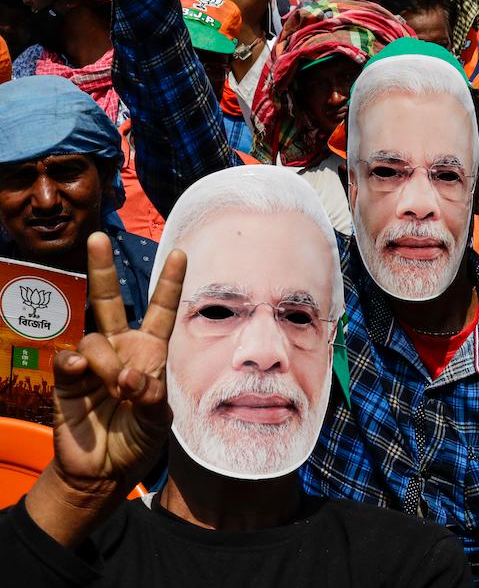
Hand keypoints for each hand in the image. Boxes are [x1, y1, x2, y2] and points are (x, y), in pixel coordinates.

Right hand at [23, 232, 185, 547]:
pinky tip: (80, 372)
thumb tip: (129, 378)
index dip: (169, 282)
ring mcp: (92, 363)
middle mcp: (121, 349)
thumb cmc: (138, 439)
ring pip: (95, 341)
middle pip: (111, 301)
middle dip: (103, 269)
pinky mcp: (67, 382)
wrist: (105, 472)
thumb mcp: (158, 419)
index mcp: (150, 352)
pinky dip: (75, 365)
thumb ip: (150, 396)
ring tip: (118, 389)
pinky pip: (68, 361)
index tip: (180, 252)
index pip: (161, 310)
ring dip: (108, 363)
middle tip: (98, 238)